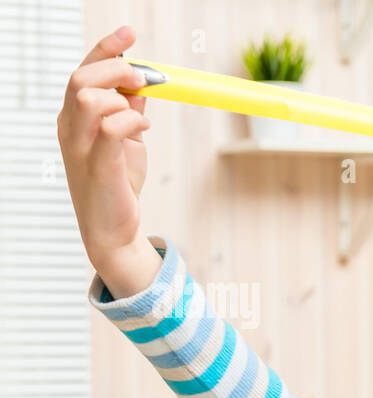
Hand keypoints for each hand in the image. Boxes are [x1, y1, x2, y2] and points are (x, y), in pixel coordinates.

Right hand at [56, 24, 159, 296]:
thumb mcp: (127, 142)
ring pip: (90, 99)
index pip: (84, 72)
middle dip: (116, 69)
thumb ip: (129, 112)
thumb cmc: (118, 185)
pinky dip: (132, 120)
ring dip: (122, 98)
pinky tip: (144, 128)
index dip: (106, 49)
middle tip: (144, 79)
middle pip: (81, 79)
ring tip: (140, 115)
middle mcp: (70, 129)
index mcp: (74, 118)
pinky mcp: (98, 168)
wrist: (114, 230)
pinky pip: (111, 130)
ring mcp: (80, 148)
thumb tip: (142, 85)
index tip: (130, 34)